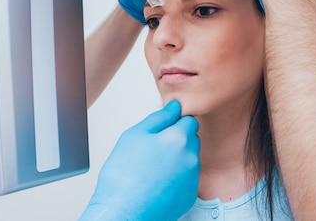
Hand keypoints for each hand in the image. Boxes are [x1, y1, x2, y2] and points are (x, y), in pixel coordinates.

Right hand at [79, 101, 199, 220]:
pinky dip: (177, 177)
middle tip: (154, 150)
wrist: (123, 213)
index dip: (175, 122)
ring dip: (178, 158)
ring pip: (190, 158)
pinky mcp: (190, 195)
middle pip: (192, 138)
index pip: (190, 119)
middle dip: (178, 140)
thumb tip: (175, 106)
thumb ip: (159, 117)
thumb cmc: (123, 176)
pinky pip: (188, 178)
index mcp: (178, 138)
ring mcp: (192, 178)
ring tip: (153, 169)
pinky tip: (159, 182)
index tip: (161, 131)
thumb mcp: (134, 135)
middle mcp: (191, 157)